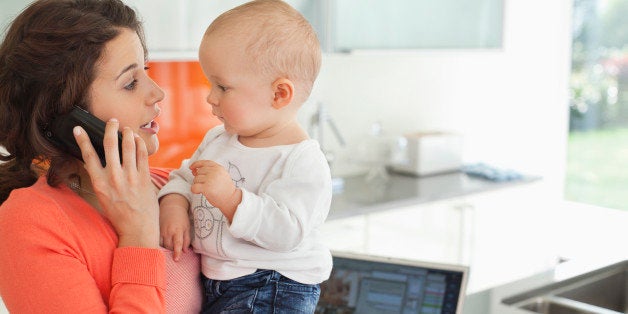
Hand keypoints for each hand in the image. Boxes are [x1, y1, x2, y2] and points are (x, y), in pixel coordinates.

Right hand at [73, 119, 159, 247]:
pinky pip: (142, 155)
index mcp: (100, 183)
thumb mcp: (103, 197)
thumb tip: (96, 163)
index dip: (82, 140)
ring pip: (128, 146)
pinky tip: (138, 139)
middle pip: (110, 145)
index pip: (88, 156)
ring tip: (127, 129)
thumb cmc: (119, 214)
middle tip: (112, 121)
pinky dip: (139, 144)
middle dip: (110, 129)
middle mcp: (114, 178)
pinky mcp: (145, 178)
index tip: (78, 129)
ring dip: (127, 133)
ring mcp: (131, 177)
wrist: (138, 228)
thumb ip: (101, 179)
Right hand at [159, 194, 190, 260]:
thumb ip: (186, 240)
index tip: (176, 259)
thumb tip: (185, 251)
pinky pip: (156, 240)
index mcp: (177, 230)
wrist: (171, 206)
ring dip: (166, 248)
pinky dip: (159, 244)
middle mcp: (168, 231)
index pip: (177, 243)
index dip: (177, 252)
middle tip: (174, 252)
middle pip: (168, 246)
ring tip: (169, 248)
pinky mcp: (156, 230)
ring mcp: (161, 231)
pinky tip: (162, 245)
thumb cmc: (181, 218)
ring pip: (162, 244)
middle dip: (172, 251)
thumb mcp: (187, 227)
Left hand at [189, 160, 240, 221]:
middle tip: (205, 185)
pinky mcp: (206, 188)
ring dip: (198, 185)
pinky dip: (194, 190)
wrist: (231, 199)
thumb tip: (194, 170)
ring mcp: (210, 179)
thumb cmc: (225, 189)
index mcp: (219, 168)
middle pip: (199, 172)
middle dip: (199, 178)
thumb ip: (210, 171)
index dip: (196, 164)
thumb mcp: (221, 175)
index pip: (204, 162)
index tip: (191, 167)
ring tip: (206, 189)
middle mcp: (214, 172)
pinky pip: (194, 187)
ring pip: (195, 179)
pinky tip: (199, 192)